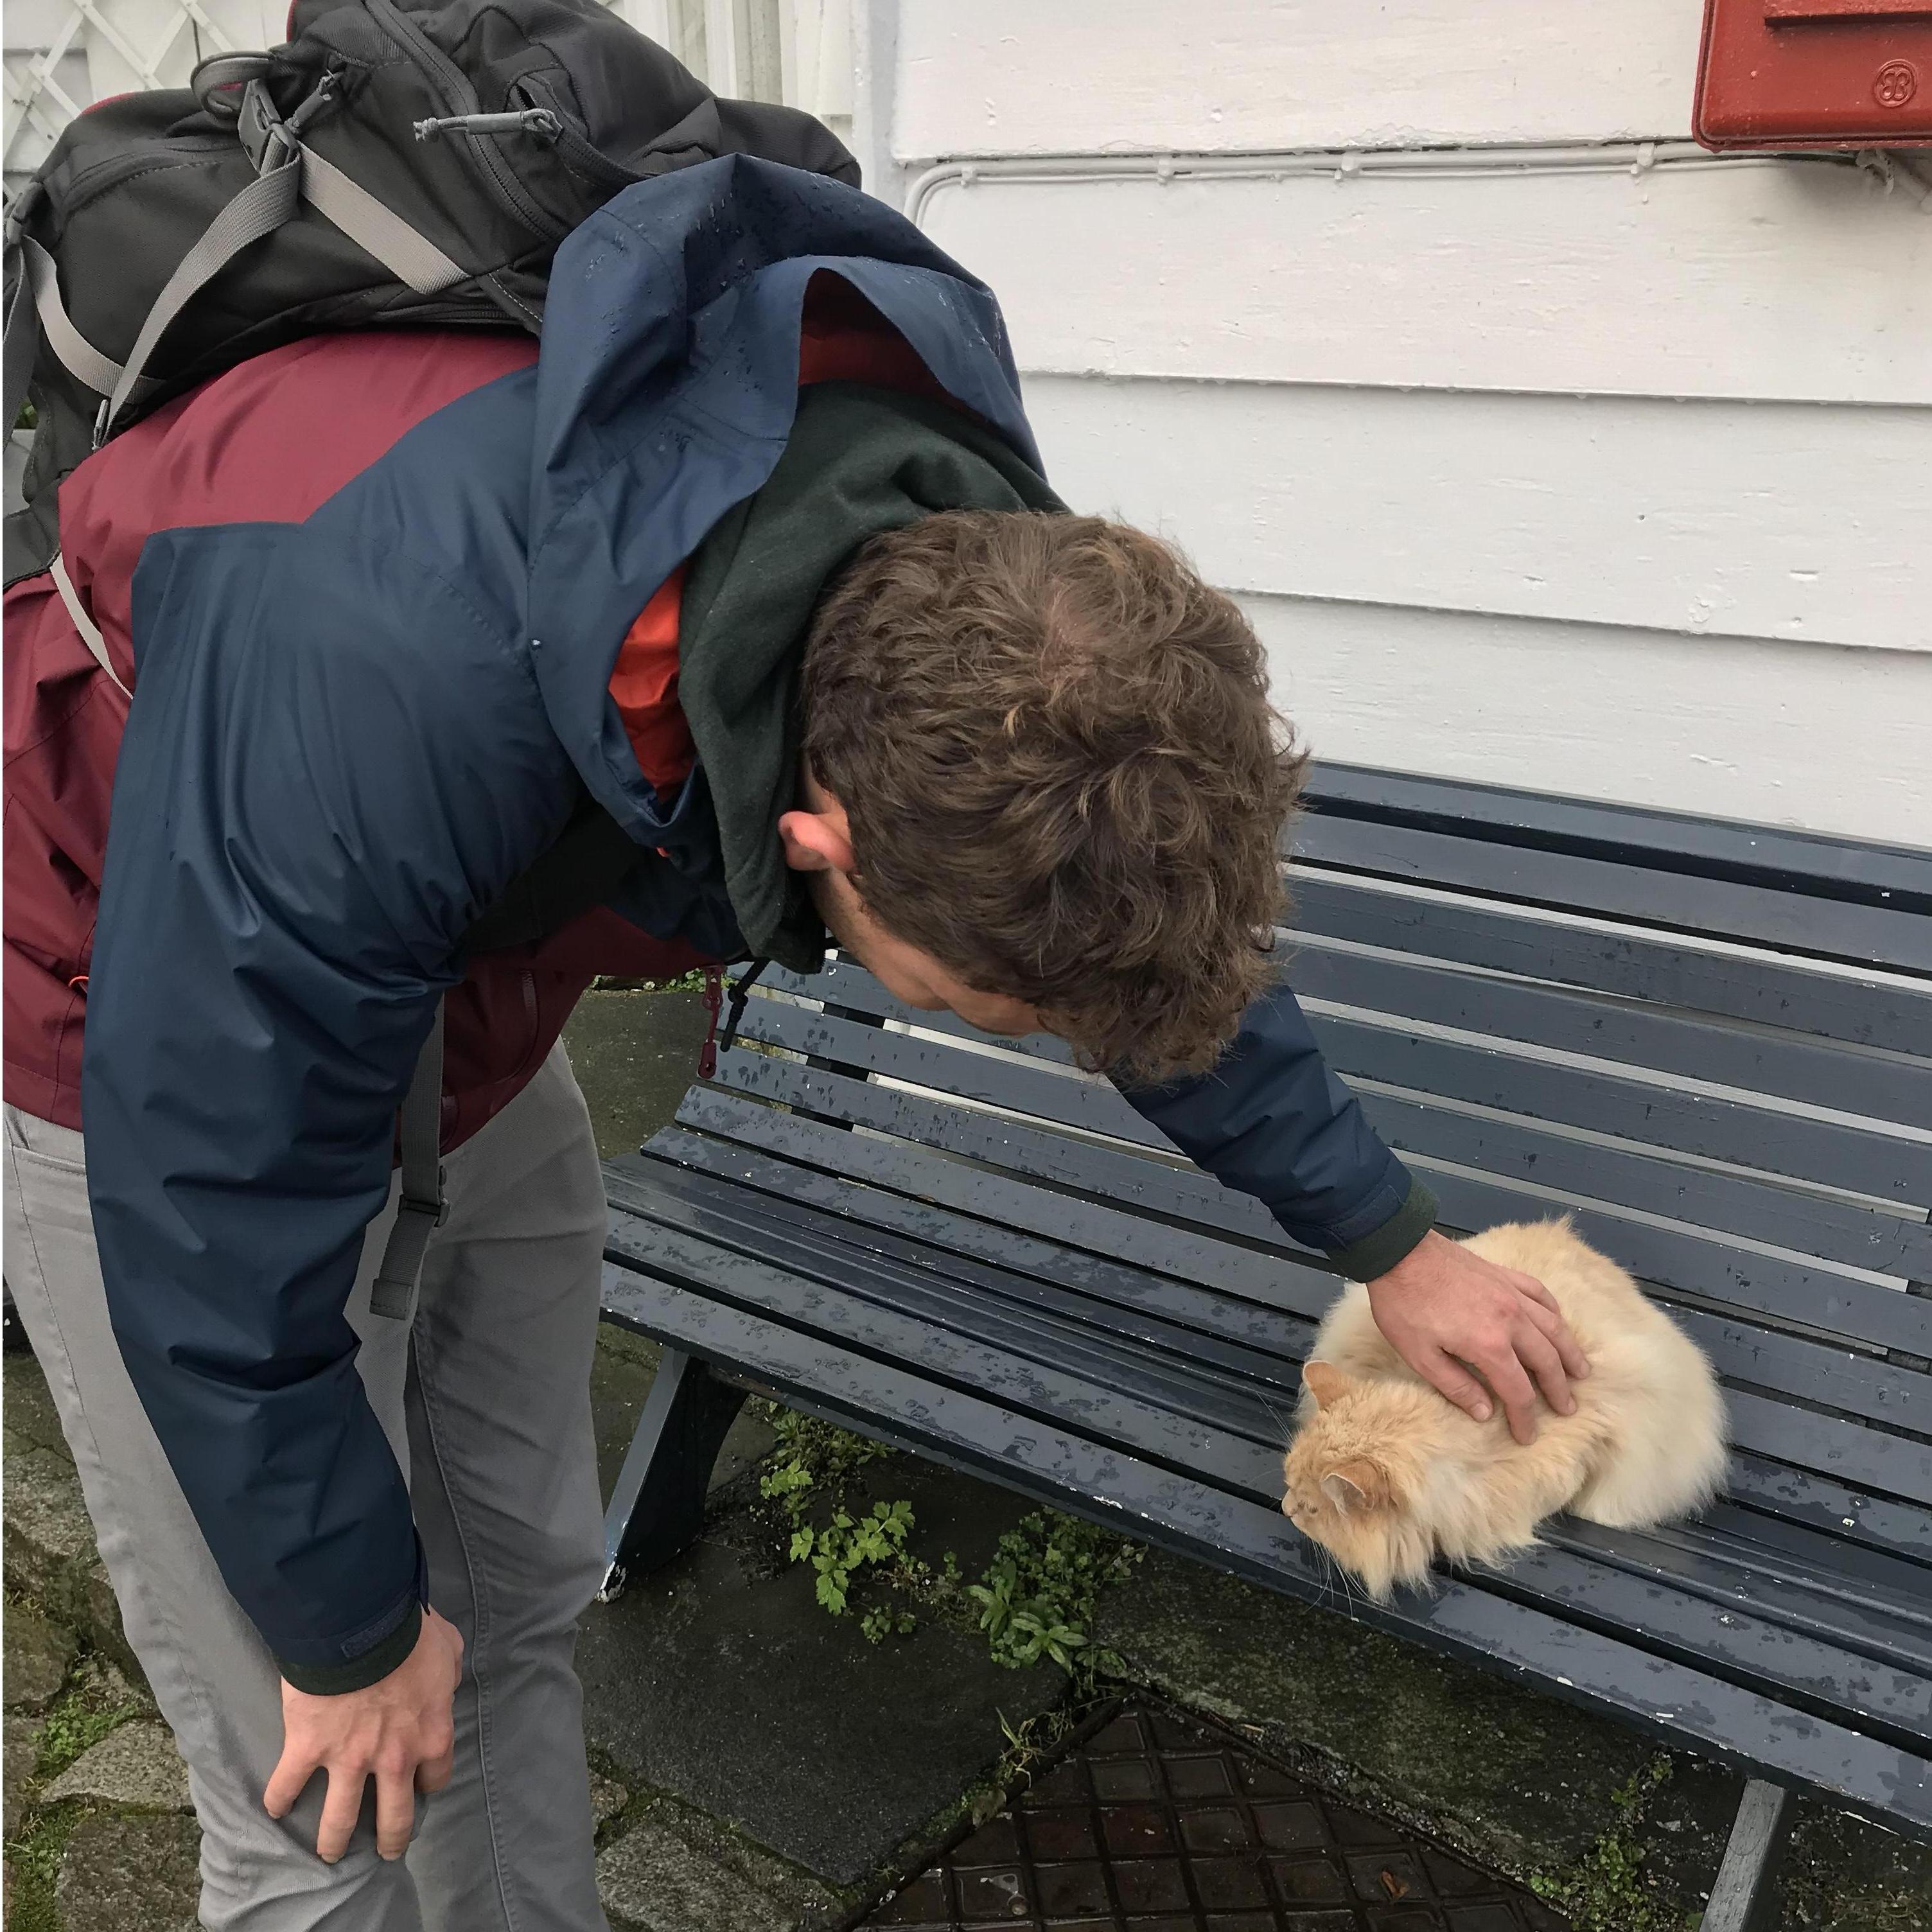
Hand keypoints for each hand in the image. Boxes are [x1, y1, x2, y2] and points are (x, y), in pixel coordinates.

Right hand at [265, 1606, 462, 1862]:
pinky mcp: (308, 1749)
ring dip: (334, 1841)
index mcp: (430, 1735)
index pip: (436, 1777)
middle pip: (395, 1816)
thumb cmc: (411, 1634)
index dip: (427, 1783)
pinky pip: (286, 1785)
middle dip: (391, 1839)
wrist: (363, 1627)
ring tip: (329, 1854)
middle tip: (386, 1851)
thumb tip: (447, 1680)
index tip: (419, 1786)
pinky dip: (278, 1800)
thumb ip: (449, 1672)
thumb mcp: (448, 1650)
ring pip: (341, 1819)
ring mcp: (349, 1759)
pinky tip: (275, 1810)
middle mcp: (394, 1758)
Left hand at [1365, 1230, 1590, 1443]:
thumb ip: (1455, 1386)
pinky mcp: (1505, 1275)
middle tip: (1568, 1408)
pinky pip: (1541, 1294)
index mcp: (1489, 1344)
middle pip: (1546, 1360)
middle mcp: (1511, 1320)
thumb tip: (1485, 1412)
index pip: (1518, 1391)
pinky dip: (1555, 1313)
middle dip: (1558, 1389)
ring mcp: (1511, 1293)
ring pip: (1553, 1327)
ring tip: (1580, 1372)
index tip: (1528, 1436)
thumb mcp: (1419, 1355)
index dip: (1525, 1417)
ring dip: (1569, 1352)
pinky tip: (1558, 1322)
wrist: (1398, 1251)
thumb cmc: (1403, 1306)